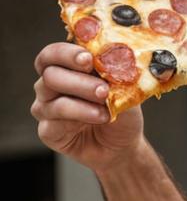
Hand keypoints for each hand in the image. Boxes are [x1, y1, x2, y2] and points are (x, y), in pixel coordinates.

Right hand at [31, 42, 143, 172]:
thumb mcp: (125, 92)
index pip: (53, 55)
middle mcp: (50, 87)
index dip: (67, 54)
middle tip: (103, 90)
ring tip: (106, 114)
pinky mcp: (48, 133)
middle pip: (50, 75)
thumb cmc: (121, 115)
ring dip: (82, 107)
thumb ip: (116, 75)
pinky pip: (53, 125)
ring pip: (54, 102)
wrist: (124, 146)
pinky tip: (93, 123)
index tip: (88, 59)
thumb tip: (113, 59)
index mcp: (64, 69)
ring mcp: (46, 109)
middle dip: (79, 82)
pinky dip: (75, 123)